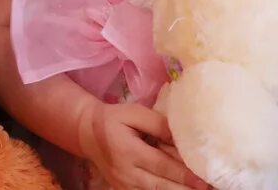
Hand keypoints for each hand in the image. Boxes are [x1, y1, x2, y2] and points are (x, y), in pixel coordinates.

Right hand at [78, 102, 209, 189]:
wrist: (86, 132)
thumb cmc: (113, 119)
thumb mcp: (134, 113)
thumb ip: (159, 125)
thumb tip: (183, 139)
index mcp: (128, 151)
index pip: (162, 166)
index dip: (185, 175)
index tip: (205, 181)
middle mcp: (125, 172)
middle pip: (161, 185)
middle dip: (186, 188)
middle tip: (208, 189)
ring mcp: (123, 184)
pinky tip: (179, 188)